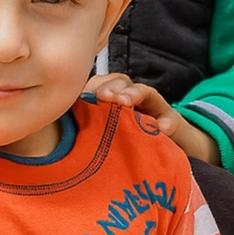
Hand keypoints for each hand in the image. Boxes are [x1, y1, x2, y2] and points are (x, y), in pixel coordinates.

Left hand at [86, 73, 221, 165]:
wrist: (172, 151)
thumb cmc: (130, 145)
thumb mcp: (107, 137)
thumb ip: (88, 130)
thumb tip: (61, 130)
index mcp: (114, 101)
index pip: (100, 84)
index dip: (90, 88)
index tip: (79, 97)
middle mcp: (134, 100)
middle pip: (121, 83)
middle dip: (110, 87)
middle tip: (103, 96)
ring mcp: (154, 109)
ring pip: (144, 93)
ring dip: (133, 94)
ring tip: (124, 102)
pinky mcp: (172, 123)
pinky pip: (171, 119)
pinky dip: (167, 122)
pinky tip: (161, 128)